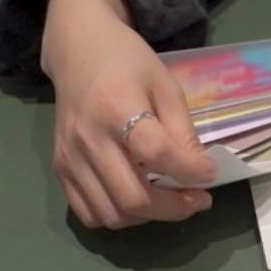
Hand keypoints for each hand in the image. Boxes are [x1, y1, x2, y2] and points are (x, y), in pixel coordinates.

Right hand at [41, 0, 217, 228]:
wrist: (78, 52)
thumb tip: (199, 171)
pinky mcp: (60, 170)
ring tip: (171, 200)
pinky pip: (87, 213)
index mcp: (118, 108)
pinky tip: (139, 199)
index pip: (157, 155)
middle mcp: (89, 140)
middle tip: (198, 200)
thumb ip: (181, 128)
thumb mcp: (165, 84)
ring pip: (111, 214)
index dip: (189, 171)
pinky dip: (117, 216)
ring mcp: (69, 159)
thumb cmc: (128, 62)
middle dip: (174, 208)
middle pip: (132, 197)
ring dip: (148, 217)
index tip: (211, 175)